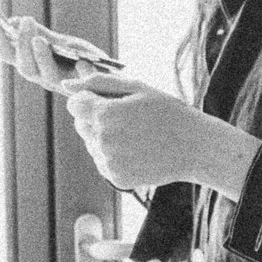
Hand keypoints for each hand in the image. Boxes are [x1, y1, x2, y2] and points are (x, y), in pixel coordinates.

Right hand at [0, 11, 120, 93]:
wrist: (110, 77)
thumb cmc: (81, 58)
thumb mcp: (61, 41)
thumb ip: (41, 33)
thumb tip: (17, 21)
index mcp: (33, 65)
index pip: (9, 55)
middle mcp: (41, 77)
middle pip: (24, 66)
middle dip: (21, 43)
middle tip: (25, 21)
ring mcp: (60, 83)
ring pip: (43, 74)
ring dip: (39, 56)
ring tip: (40, 39)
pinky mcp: (80, 88)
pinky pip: (77, 83)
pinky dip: (80, 71)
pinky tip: (82, 62)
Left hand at [63, 72, 261, 198]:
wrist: (195, 147)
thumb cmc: (167, 111)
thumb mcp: (136, 88)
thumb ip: (98, 83)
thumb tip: (66, 85)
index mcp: (106, 114)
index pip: (74, 104)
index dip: (91, 100)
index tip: (112, 101)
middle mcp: (102, 141)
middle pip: (80, 124)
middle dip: (97, 118)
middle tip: (129, 118)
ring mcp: (108, 162)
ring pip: (91, 143)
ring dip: (105, 137)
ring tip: (136, 135)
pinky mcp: (116, 178)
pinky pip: (102, 161)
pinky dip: (114, 156)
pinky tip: (137, 151)